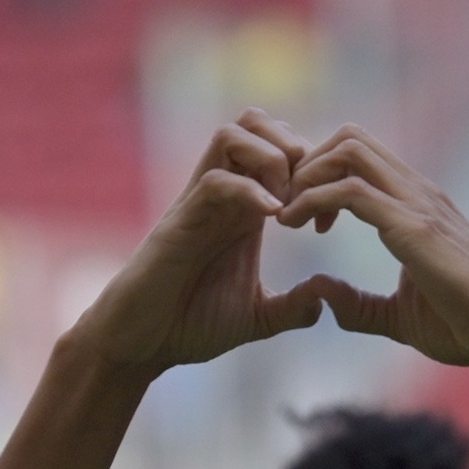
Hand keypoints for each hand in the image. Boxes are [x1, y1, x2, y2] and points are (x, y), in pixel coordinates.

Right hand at [61, 113, 329, 376]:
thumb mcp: (256, 318)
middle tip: (307, 196)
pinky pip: (216, 180)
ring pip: (232, 135)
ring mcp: (199, 204)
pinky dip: (250, 190)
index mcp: (243, 211)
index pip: (278, 149)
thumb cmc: (189, 325)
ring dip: (271, 159)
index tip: (327, 219)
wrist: (141, 345)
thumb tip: (325, 299)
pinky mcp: (180, 221)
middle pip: (255, 123)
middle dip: (292, 145)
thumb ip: (292, 308)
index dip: (312, 171)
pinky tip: (272, 220)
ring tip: (286, 205)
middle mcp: (222, 197)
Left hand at [278, 128, 468, 370]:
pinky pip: (350, 190)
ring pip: (348, 149)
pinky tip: (294, 226)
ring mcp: (417, 204)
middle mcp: (417, 193)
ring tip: (287, 216)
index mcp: (417, 206)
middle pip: (350, 138)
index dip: (321, 177)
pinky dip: (311, 199)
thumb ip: (360, 306)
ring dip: (306, 175)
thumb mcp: (399, 318)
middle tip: (288, 210)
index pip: (361, 157)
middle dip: (307, 165)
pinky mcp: (414, 227)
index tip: (303, 219)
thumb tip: (319, 294)